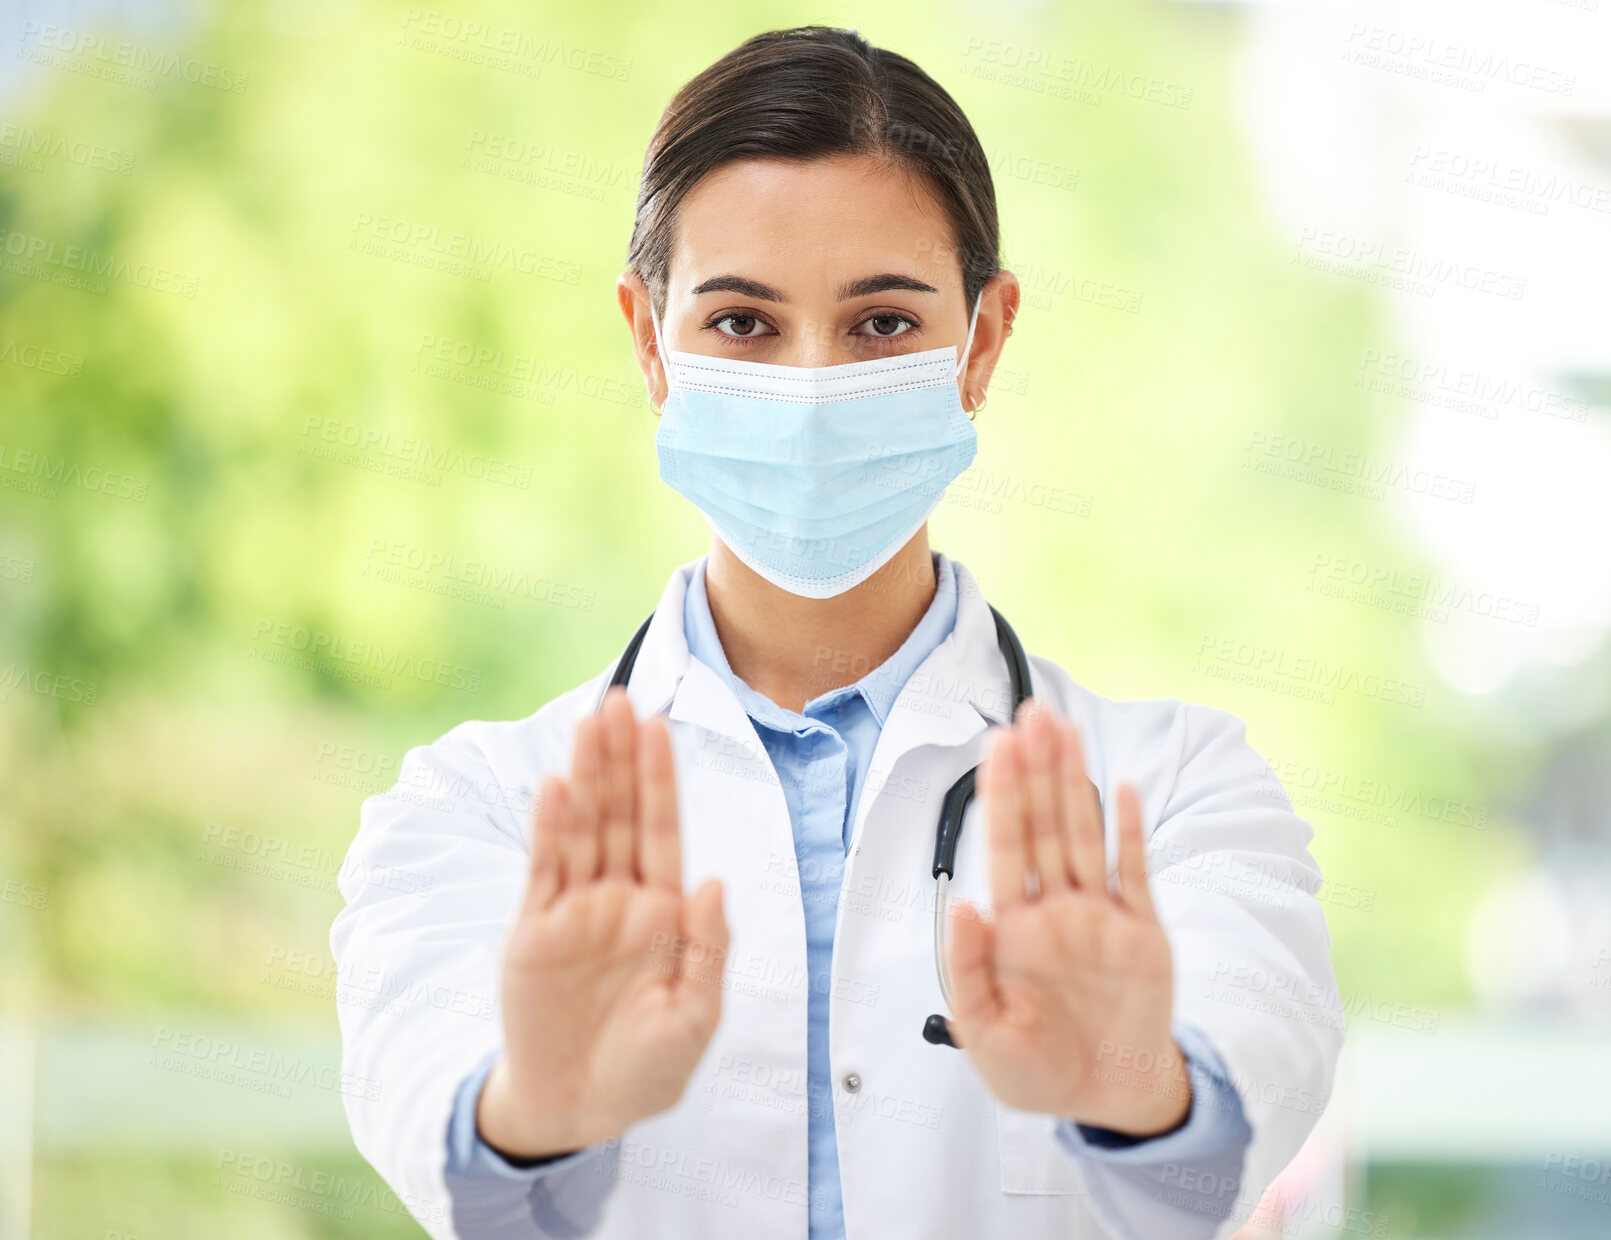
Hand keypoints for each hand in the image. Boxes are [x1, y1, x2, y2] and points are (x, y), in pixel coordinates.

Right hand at [477, 685, 729, 1158]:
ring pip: (581, 830)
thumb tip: (715, 882)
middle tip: (619, 701)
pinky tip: (555, 789)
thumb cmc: (646, 1069)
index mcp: (663, 912)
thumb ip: (709, 948)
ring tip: (589, 725)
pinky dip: (549, 830)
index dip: (660, 779)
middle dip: (621, 759)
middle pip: (620, 815)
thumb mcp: (695, 1017)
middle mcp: (618, 899)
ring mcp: (574, 911)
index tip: (659, 727)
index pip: (662, 830)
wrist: (578, 1110)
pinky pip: (544, 872)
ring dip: (586, 778)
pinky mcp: (534, 932)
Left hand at [945, 700, 1188, 1136]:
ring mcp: (1099, 915)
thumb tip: (962, 905)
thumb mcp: (983, 1032)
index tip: (996, 745)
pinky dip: (1128, 833)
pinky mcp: (1141, 932)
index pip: (1004, 846)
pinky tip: (1120, 791)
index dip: (1001, 794)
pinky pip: (1133, 872)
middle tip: (1033, 712)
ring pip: (1084, 834)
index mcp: (1013, 928)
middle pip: (1043, 824)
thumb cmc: (1039, 1068)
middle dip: (1036, 768)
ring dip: (1075, 781)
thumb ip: (966, 967)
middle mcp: (1054, 909)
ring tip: (1066, 729)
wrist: (1108, 1098)